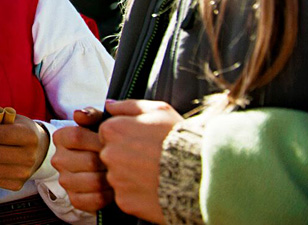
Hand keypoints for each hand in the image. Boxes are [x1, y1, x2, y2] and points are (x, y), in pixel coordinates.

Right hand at [52, 107, 112, 212]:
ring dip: (110, 179)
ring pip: (93, 181)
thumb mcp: (100, 123)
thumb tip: (79, 114)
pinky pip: (94, 199)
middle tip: (121, 160)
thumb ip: (93, 115)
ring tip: (117, 174)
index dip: (98, 140)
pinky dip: (108, 195)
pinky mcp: (74, 199)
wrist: (104, 167)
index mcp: (61, 138)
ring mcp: (65, 180)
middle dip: (109, 161)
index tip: (110, 142)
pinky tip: (112, 188)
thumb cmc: (103, 142)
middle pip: (88, 161)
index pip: (76, 136)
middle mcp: (58, 159)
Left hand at [98, 99, 181, 223]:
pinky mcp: (124, 200)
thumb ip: (130, 106)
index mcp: (112, 130)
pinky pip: (126, 196)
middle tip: (151, 159)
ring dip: (131, 176)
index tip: (143, 142)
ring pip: (117, 177)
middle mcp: (108, 154)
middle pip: (110, 155)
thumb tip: (109, 105)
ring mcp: (115, 179)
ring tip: (156, 174)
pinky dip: (137, 194)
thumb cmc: (179, 139)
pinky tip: (155, 189)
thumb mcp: (160, 111)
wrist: (199, 175)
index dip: (126, 137)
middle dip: (126, 157)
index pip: (108, 133)